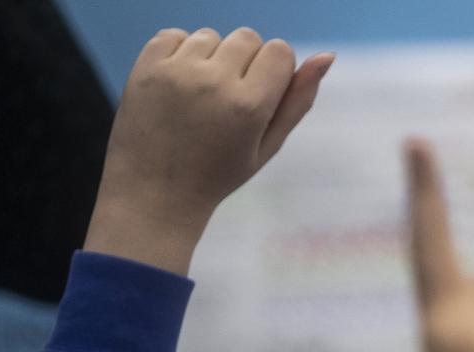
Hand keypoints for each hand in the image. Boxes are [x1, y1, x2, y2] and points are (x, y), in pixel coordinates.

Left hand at [84, 27, 334, 274]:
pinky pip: (174, 35)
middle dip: (245, 61)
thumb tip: (327, 55)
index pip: (280, 51)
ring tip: (201, 96)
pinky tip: (178, 85)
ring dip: (212, 58)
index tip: (259, 97)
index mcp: (250, 105)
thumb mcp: (268, 145)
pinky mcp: (146, 67)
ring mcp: (177, 72)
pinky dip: (180, 53)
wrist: (155, 193)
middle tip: (228, 101)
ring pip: (211, 36)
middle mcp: (214, 82)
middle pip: (248, 37)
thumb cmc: (219, 174)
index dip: (274, 71)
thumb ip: (298, 100)